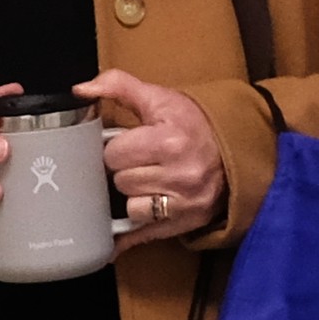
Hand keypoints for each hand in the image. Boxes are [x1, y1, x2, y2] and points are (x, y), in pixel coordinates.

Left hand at [79, 69, 224, 245]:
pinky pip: (143, 233)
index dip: (117, 148)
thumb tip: (81, 90)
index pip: (114, 154)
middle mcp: (180, 174)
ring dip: (134, 196)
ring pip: (131, 207)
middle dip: (126, 171)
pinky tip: (118, 233)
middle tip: (141, 164)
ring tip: (149, 183)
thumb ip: (119, 86)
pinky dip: (131, 230)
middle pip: (121, 181)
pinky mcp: (187, 223)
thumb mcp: (161, 99)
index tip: (129, 146)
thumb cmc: (195, 125)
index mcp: (169, 141)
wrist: (238, 149)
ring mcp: (185, 203)